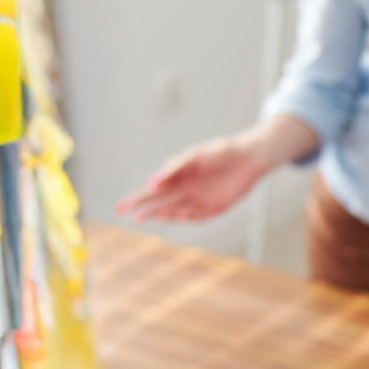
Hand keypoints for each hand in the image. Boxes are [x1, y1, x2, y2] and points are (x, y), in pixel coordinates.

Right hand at [116, 130, 277, 221]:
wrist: (248, 156)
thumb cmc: (219, 152)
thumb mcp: (195, 156)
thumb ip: (174, 168)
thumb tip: (153, 182)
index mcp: (177, 178)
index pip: (151, 192)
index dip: (136, 200)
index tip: (120, 207)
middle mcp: (186, 191)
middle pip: (162, 204)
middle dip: (147, 210)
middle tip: (134, 217)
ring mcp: (201, 200)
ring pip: (179, 211)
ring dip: (166, 215)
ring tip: (153, 217)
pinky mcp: (217, 206)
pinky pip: (200, 215)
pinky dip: (189, 217)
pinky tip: (178, 216)